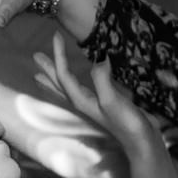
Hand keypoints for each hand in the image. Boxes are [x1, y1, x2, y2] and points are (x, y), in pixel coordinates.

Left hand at [33, 32, 163, 164]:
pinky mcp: (103, 104)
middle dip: (48, 69)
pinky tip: (77, 80)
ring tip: (42, 72)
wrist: (141, 141)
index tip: (56, 35)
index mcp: (81, 100)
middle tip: (36, 56)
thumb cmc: (126, 123)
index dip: (58, 55)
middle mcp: (82, 102)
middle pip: (59, 83)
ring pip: (67, 88)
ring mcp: (92, 104)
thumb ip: (102, 80)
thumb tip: (100, 60)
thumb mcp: (113, 100)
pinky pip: (81, 90)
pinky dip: (73, 83)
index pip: (63, 75)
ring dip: (55, 78)